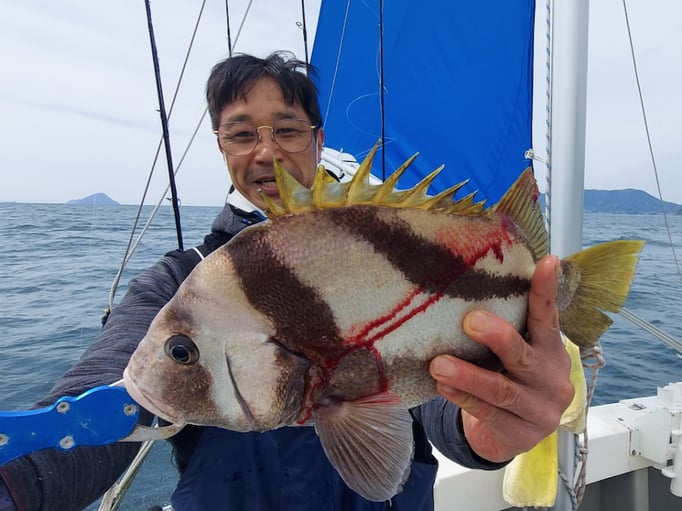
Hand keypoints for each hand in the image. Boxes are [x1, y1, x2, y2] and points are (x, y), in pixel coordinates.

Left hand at [429, 255, 573, 462]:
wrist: (510, 433)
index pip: (548, 319)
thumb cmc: (507, 378)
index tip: (547, 262)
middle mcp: (553, 380)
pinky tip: (443, 386)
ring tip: (439, 364)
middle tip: (470, 320)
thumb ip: (506, 328)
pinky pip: (488, 414)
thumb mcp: (514, 354)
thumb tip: (465, 285)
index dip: (546, 292)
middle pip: (525, 356)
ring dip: (468, 375)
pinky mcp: (522, 435)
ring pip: (502, 390)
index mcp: (552, 351)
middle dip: (498, 338)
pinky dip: (463, 398)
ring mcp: (541, 411)